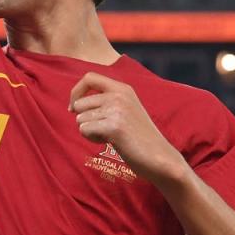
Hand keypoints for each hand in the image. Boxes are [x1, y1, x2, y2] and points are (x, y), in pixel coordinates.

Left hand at [69, 72, 186, 186]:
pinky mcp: (114, 127)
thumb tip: (74, 104)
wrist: (160, 157)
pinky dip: (92, 139)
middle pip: (80, 103)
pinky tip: (110, 142)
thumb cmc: (138, 137)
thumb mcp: (125, 109)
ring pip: (80, 119)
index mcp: (123, 88)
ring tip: (110, 136)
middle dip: (84, 119)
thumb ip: (106, 101)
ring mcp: (117, 110)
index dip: (76, 92)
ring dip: (90, 131)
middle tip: (102, 130)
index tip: (74, 108)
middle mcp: (119, 95)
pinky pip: (85, 130)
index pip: (89, 78)